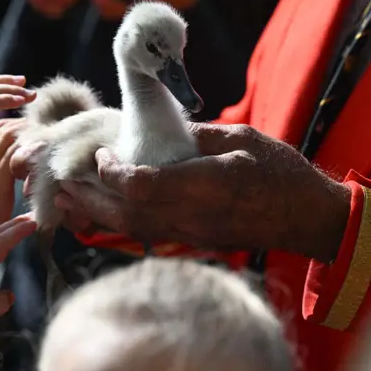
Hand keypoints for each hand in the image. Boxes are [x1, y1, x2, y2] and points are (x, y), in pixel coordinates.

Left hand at [55, 123, 351, 261]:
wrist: (307, 217)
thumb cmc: (282, 172)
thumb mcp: (243, 136)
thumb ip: (197, 134)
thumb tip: (158, 129)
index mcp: (207, 184)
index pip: (142, 186)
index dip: (113, 171)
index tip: (102, 153)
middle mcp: (195, 215)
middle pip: (127, 214)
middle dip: (90, 198)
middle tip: (63, 181)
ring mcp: (194, 234)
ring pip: (133, 230)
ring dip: (98, 214)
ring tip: (71, 197)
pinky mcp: (196, 241)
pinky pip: (149, 234)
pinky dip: (121, 222)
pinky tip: (107, 209)